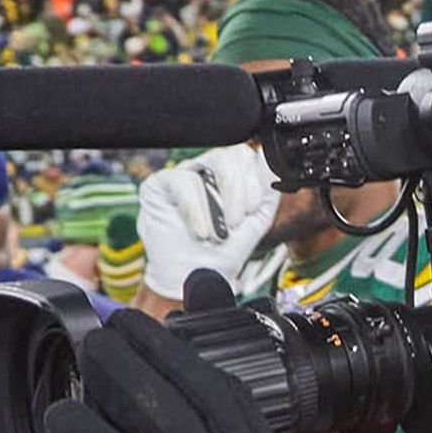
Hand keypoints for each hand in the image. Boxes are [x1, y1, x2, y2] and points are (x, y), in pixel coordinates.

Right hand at [135, 144, 279, 297]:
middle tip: (233, 224)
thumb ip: (268, 189)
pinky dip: (195, 210)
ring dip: (216, 208)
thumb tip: (272, 162)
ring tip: (214, 234)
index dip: (252, 182)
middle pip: (229, 156)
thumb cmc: (224, 251)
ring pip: (207, 166)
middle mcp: (207, 169)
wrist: (198, 278)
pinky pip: (182, 180)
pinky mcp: (159, 184)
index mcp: (231, 175)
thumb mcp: (258, 219)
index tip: (250, 210)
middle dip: (237, 195)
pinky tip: (199, 231)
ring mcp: (183, 174)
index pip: (245, 154)